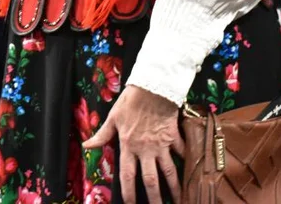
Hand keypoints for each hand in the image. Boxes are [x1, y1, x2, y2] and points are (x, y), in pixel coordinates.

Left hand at [84, 85, 181, 203]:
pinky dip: (187, 161)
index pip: (127, 175)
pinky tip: (193, 172)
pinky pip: (181, 152)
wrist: (152, 87)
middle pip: (150, 180)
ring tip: (180, 201)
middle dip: (154, 198)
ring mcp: (162, 145)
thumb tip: (86, 146)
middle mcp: (145, 150)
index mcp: (128, 146)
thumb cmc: (130, 101)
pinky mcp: (174, 137)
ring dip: (175, 188)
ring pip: (169, 172)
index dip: (129, 193)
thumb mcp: (113, 118)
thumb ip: (102, 135)